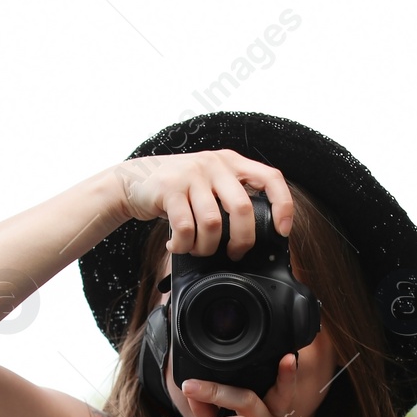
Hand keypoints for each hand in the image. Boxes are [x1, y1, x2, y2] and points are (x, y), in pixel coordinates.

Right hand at [110, 149, 293, 259]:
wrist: (134, 180)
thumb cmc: (178, 189)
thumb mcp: (210, 184)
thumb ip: (231, 198)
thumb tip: (255, 235)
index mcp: (231, 163)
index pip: (270, 178)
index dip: (282, 206)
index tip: (282, 230)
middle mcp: (215, 164)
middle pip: (242, 209)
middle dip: (242, 240)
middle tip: (234, 254)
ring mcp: (191, 174)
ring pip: (213, 223)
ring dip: (206, 247)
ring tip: (196, 249)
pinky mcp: (169, 188)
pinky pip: (185, 228)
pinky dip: (182, 246)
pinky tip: (177, 246)